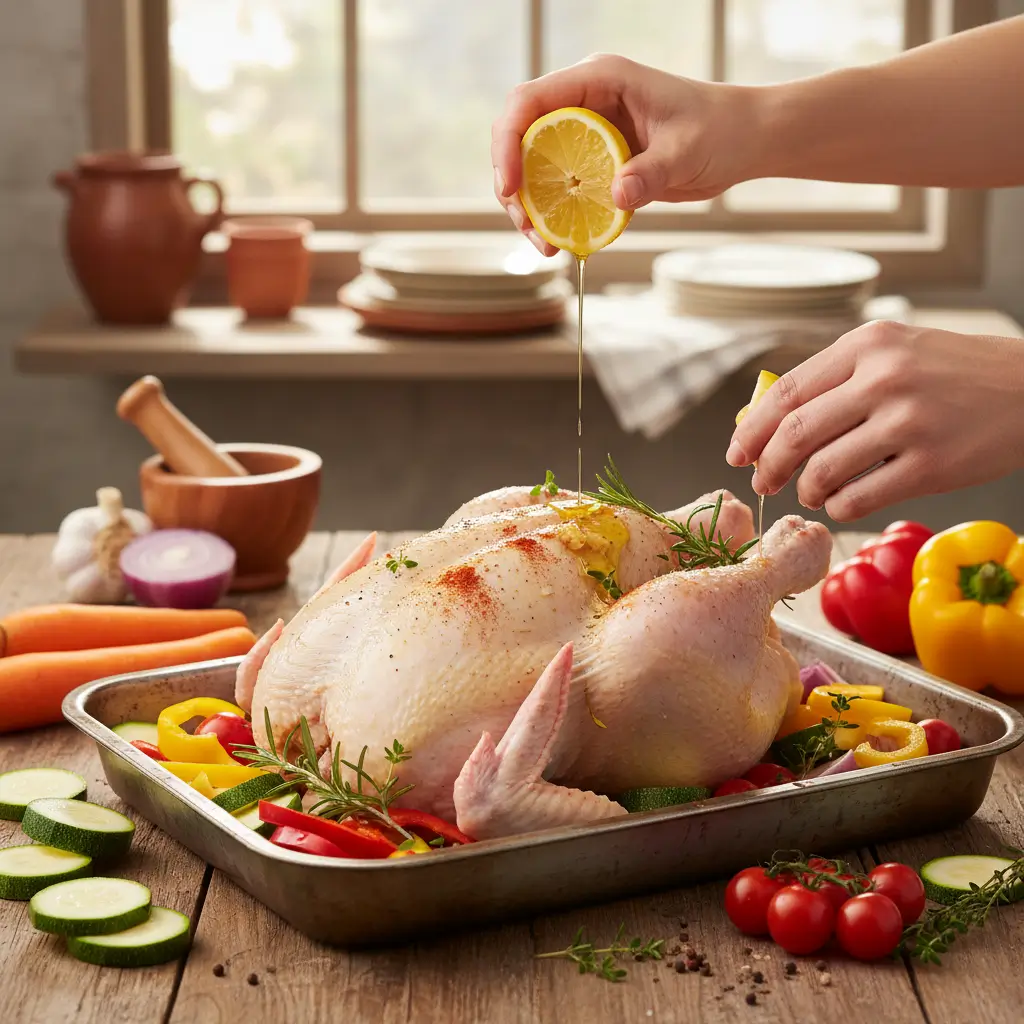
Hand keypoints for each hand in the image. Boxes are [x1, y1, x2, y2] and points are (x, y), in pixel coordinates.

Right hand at [491, 54, 757, 254]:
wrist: (742, 141)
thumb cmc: (719, 130)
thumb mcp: (686, 151)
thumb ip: (649, 172)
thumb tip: (615, 196)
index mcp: (599, 80)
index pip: (529, 102)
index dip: (508, 142)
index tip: (511, 187)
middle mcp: (584, 102)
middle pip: (521, 138)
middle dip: (514, 186)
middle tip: (530, 229)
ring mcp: (586, 132)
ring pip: (533, 168)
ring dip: (530, 208)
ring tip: (546, 246)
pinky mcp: (594, 161)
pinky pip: (558, 187)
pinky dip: (552, 216)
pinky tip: (562, 242)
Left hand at [726, 321, 1023, 521]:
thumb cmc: (955, 373)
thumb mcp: (896, 352)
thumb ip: (839, 378)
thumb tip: (771, 422)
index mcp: (868, 345)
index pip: (787, 391)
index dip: (752, 428)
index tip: (736, 452)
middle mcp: (884, 377)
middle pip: (795, 432)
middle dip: (768, 465)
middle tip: (763, 482)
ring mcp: (908, 422)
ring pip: (822, 469)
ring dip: (804, 490)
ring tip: (809, 492)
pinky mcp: (930, 465)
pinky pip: (858, 497)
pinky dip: (838, 506)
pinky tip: (842, 502)